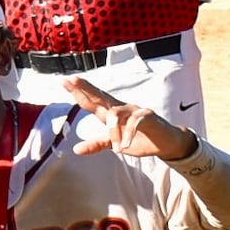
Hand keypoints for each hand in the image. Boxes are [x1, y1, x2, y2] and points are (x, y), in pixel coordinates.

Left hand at [65, 77, 197, 160]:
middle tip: (73, 80)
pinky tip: (125, 146)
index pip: (91, 101)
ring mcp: (134, 110)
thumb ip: (97, 145)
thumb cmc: (140, 140)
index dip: (78, 91)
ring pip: (115, 114)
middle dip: (86, 88)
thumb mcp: (114, 144)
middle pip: (100, 96)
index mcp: (111, 113)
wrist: (166, 144)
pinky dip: (129, 134)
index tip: (63, 80)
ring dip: (113, 132)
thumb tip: (75, 150)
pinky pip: (135, 122)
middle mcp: (121, 108)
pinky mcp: (148, 116)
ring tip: (117, 148)